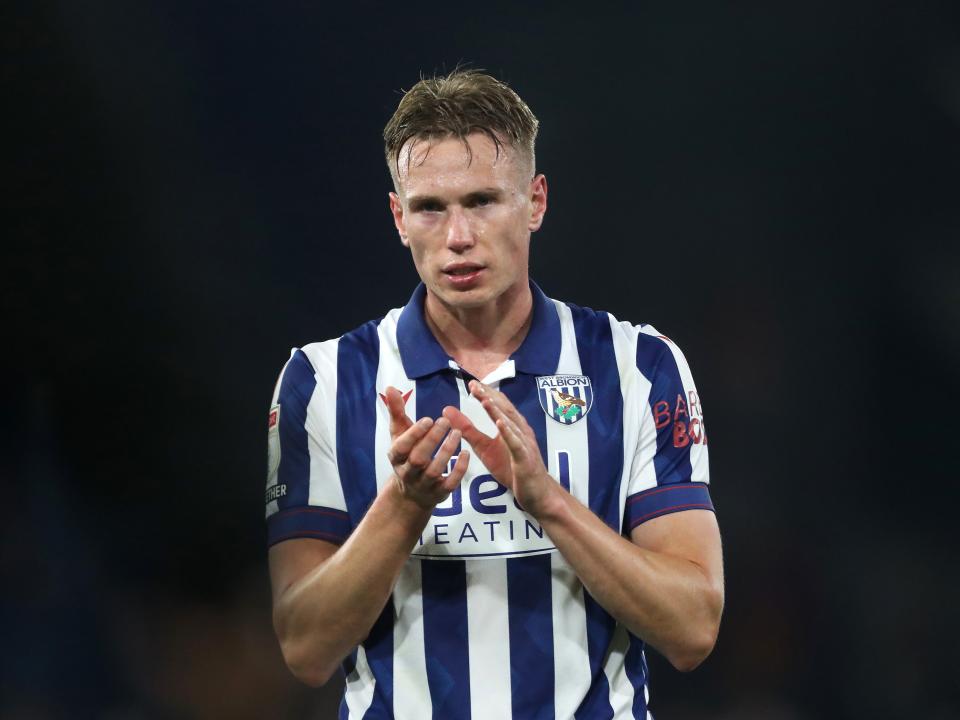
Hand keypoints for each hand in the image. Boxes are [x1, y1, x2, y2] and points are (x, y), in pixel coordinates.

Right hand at [383, 386, 469, 509]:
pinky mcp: (439, 494)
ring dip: (447, 451)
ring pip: (435, 470)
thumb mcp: (399, 434)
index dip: (414, 434)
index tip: (428, 419)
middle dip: (432, 440)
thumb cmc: (407, 454)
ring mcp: (424, 485)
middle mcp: (408, 473)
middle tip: (445, 422)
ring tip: (458, 432)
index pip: (402, 447)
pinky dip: (459, 469)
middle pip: (418, 458)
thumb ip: (397, 411)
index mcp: (396, 457)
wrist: (412, 493)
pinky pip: (450, 484)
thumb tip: (390, 387)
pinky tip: (467, 453)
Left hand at [443, 381, 556, 517]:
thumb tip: (448, 411)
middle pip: (505, 410)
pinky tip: (500, 424)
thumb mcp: (485, 448)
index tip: (471, 384)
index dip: (486, 394)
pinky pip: (517, 444)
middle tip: (475, 386)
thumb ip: (468, 430)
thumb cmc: (512, 469)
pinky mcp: (525, 459)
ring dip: (498, 411)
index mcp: (512, 427)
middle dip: (490, 397)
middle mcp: (521, 431)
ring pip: (511, 424)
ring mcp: (525, 444)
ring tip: (485, 400)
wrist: (536, 492)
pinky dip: (509, 433)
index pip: (499, 406)